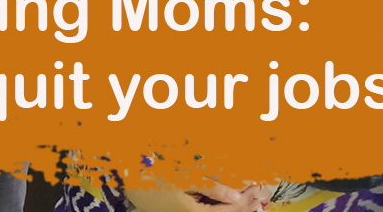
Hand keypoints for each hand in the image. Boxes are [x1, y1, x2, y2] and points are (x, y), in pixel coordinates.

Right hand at [126, 182, 267, 211]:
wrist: (125, 176)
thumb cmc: (154, 174)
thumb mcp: (184, 177)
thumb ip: (212, 187)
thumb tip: (237, 194)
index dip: (244, 203)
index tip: (257, 192)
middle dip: (241, 206)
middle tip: (256, 195)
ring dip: (229, 205)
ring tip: (245, 197)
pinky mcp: (175, 209)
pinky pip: (202, 209)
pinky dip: (216, 203)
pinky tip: (221, 196)